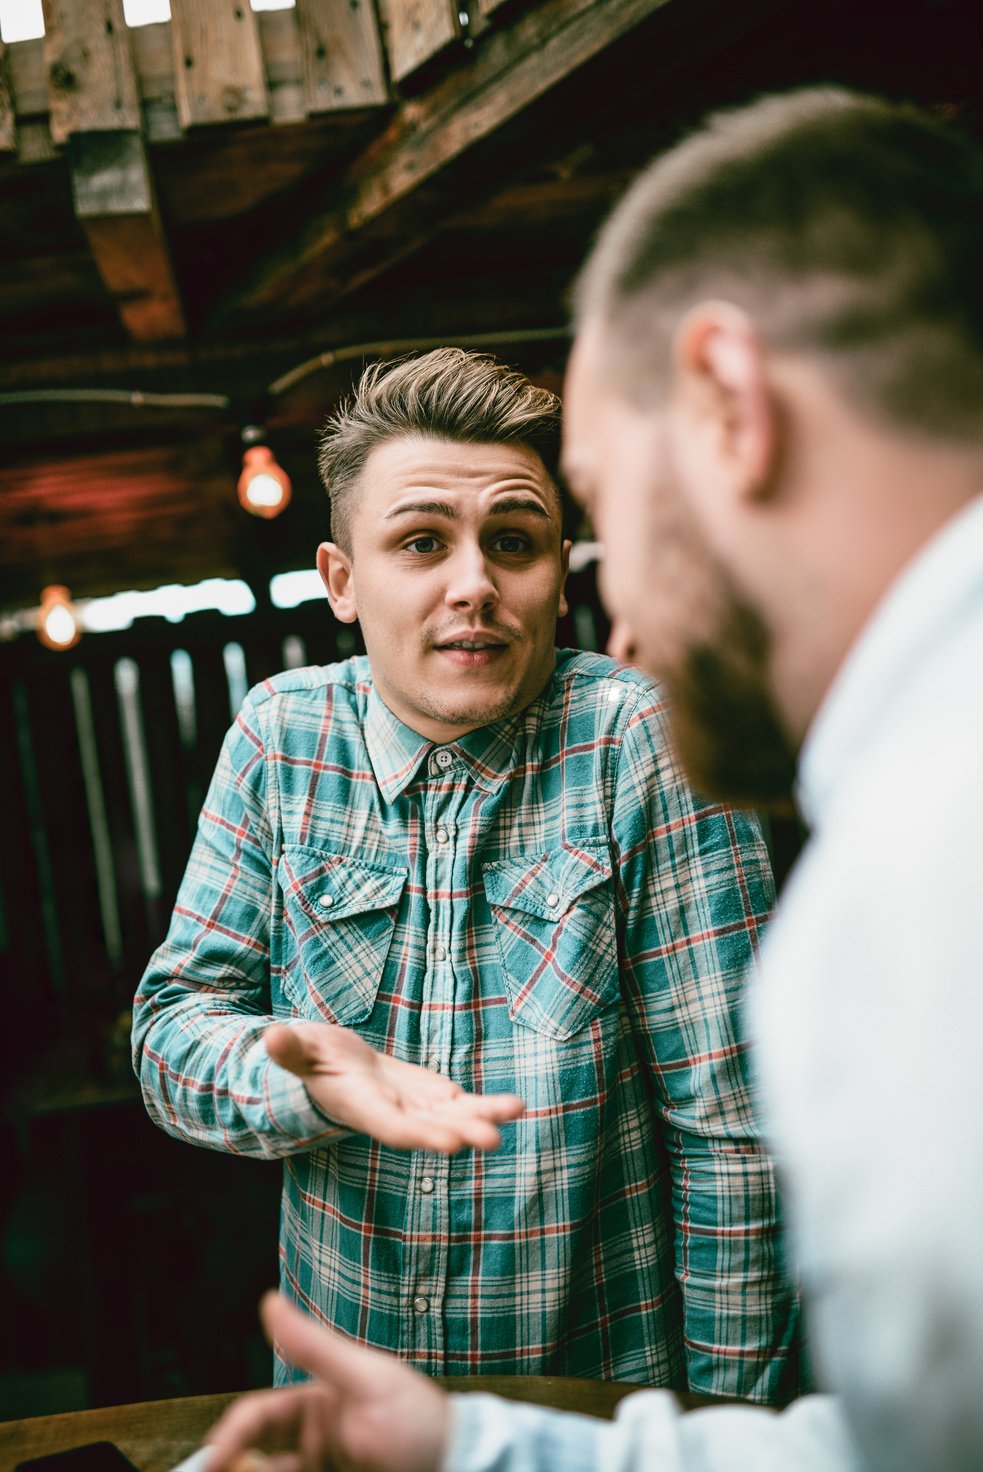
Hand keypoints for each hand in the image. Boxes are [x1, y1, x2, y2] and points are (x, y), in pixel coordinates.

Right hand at [206, 1291, 449, 1471]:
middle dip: (233, 1466)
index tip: (213, 1463)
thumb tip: (269, 1301)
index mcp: (314, 1407)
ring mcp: (323, 1468)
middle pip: (255, 1457)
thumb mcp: (367, 1381)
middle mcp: (311, 1442)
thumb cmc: (419, 1421)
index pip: (256, 1420)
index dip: (229, 1440)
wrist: (464, 1466)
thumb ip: (315, 1348)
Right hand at [265, 1021, 523, 1152]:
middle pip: (429, 1128)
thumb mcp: (299, 1049)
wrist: (333, 1069)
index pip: (390, 1125)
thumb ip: (290, 1049)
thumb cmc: (311, 1057)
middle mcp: (393, 1114)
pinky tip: (516, 1106)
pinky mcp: (432, 1097)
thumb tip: (271, 1037)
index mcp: (361, 1107)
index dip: (417, 1133)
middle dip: (459, 1133)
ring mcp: (416, 1108)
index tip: (445, 1142)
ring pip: (454, 1117)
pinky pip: (464, 1105)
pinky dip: (488, 1106)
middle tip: (490, 1140)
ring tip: (514, 1110)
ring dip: (484, 1117)